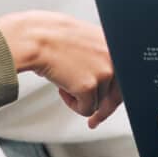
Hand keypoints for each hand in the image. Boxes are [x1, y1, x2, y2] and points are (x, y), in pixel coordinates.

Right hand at [0, 12, 120, 126]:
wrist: (34, 39)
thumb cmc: (51, 37)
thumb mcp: (84, 41)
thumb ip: (98, 57)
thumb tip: (102, 80)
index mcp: (113, 44)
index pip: (123, 76)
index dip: (116, 93)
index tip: (110, 104)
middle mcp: (113, 57)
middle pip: (116, 94)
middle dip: (104, 109)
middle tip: (94, 119)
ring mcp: (103, 72)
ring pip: (98, 102)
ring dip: (81, 98)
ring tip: (65, 81)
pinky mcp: (89, 87)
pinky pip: (86, 110)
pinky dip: (72, 105)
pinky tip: (62, 88)